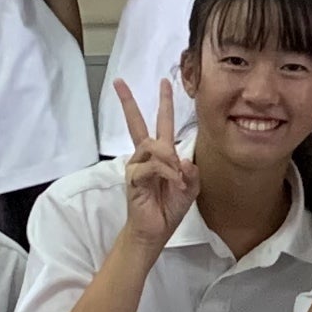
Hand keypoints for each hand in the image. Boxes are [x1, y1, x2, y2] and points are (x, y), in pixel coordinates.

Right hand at [113, 79, 198, 249]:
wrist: (156, 230)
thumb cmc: (170, 206)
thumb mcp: (190, 187)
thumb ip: (191, 172)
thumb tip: (183, 160)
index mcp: (160, 155)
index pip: (161, 123)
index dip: (164, 103)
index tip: (164, 81)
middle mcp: (145, 156)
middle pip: (136, 124)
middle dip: (128, 102)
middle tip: (119, 82)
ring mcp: (137, 167)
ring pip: (151, 145)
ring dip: (168, 157)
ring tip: (178, 175)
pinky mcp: (133, 179)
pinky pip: (151, 166)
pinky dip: (167, 172)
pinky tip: (175, 182)